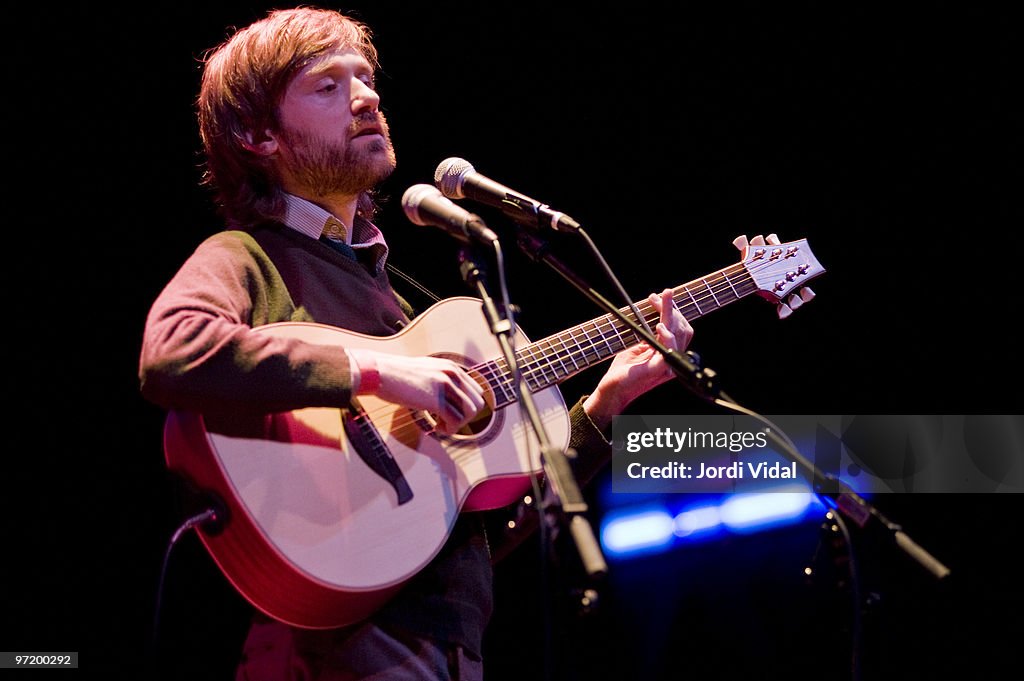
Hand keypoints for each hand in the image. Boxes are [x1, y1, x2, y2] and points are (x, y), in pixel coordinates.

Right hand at [349, 350, 486, 433]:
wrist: (378, 372)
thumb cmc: (396, 374)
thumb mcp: (425, 370)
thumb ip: (440, 378)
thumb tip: (448, 395)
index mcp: (451, 367)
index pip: (476, 391)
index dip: (467, 406)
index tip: (453, 413)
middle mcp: (452, 373)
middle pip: (477, 403)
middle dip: (466, 417)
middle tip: (448, 421)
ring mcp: (445, 385)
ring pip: (470, 413)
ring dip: (458, 424)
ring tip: (442, 425)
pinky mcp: (435, 399)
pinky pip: (455, 421)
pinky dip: (449, 429)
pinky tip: (437, 428)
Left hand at [583, 288, 693, 429]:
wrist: (612, 391)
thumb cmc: (623, 371)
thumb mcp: (637, 347)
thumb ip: (648, 334)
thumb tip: (655, 312)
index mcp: (668, 353)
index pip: (679, 328)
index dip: (671, 310)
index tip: (659, 297)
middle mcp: (672, 359)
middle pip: (683, 328)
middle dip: (672, 308)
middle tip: (660, 295)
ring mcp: (668, 365)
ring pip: (679, 334)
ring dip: (670, 314)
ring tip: (659, 302)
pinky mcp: (660, 369)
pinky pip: (671, 350)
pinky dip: (667, 336)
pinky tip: (660, 326)